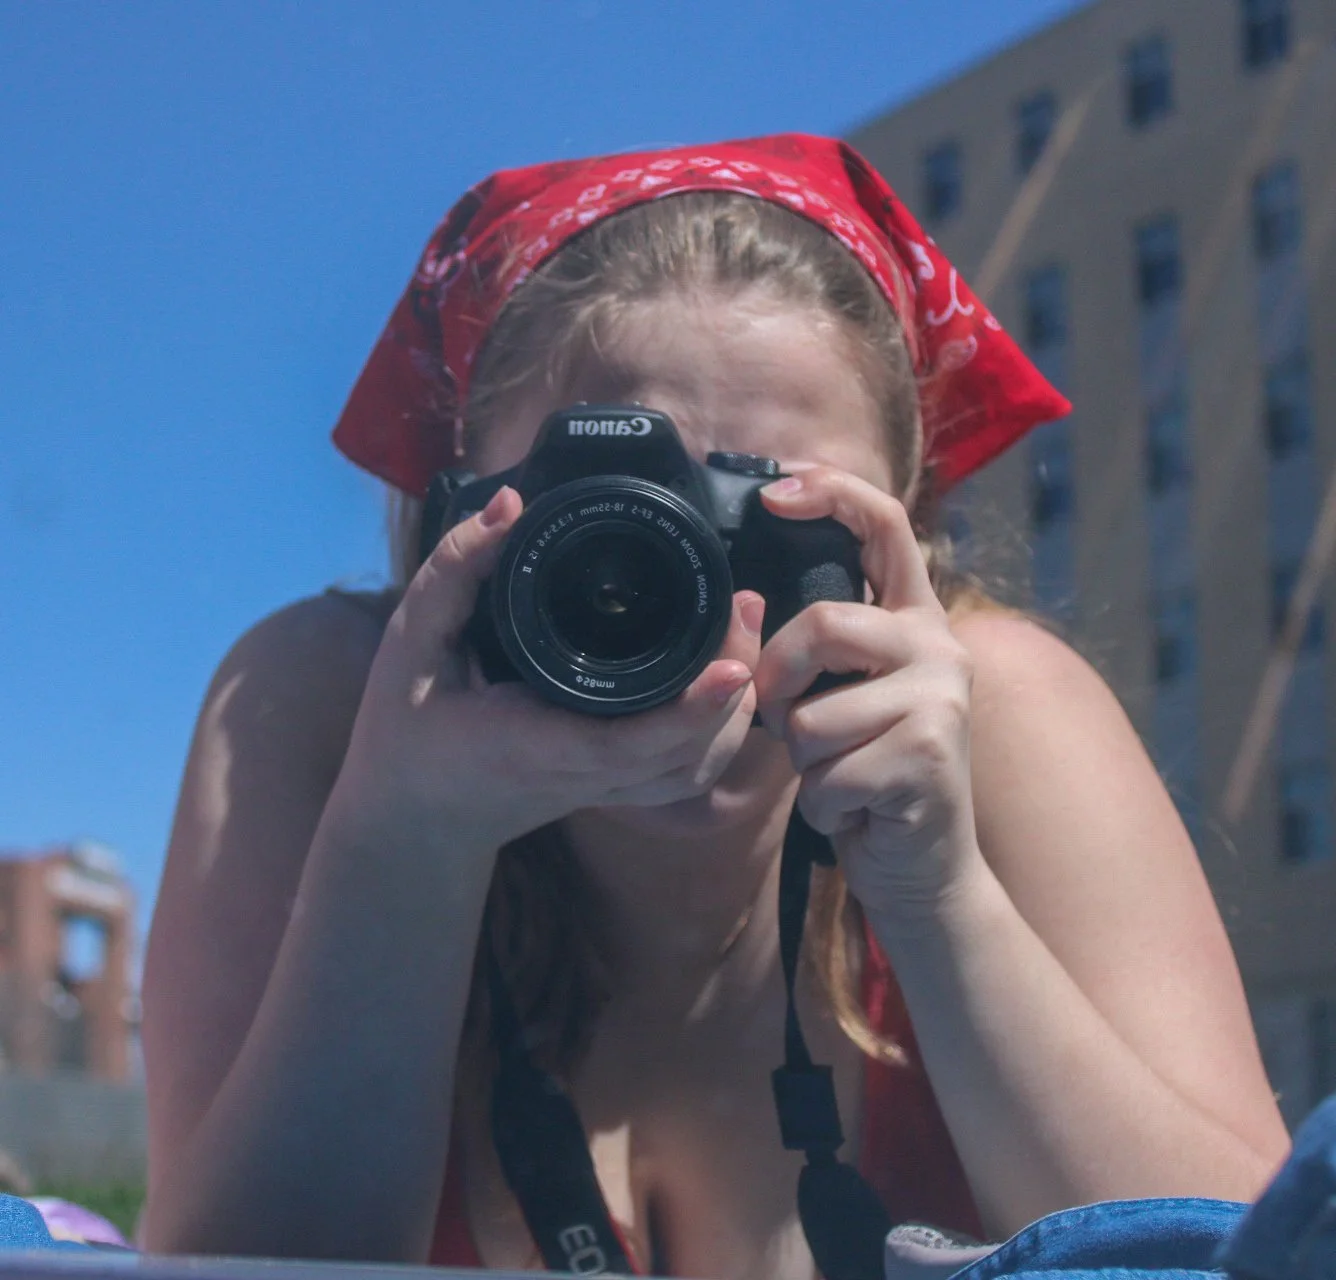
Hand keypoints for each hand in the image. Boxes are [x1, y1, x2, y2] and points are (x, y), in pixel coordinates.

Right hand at [336, 486, 764, 850]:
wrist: (413, 815)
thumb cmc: (407, 731)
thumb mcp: (411, 643)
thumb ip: (456, 569)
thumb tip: (510, 504)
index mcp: (536, 745)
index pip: (627, 742)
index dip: (689, 710)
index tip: (732, 666)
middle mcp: (584, 774)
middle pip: (688, 751)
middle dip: (733, 683)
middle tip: (744, 605)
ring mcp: (606, 788)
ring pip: (698, 768)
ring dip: (735, 711)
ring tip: (742, 633)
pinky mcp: (615, 787)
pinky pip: (687, 775)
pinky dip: (721, 734)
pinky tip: (729, 683)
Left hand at [752, 467, 985, 923]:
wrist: (924, 870)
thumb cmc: (869, 776)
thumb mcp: (845, 698)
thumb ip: (821, 648)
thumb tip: (748, 608)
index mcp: (916, 622)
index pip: (884, 525)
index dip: (831, 492)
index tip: (775, 491)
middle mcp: (939, 649)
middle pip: (824, 623)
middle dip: (778, 680)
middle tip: (784, 719)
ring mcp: (941, 701)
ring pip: (810, 716)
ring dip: (804, 762)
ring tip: (843, 776)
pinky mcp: (928, 757)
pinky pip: (826, 773)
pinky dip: (823, 805)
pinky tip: (857, 812)